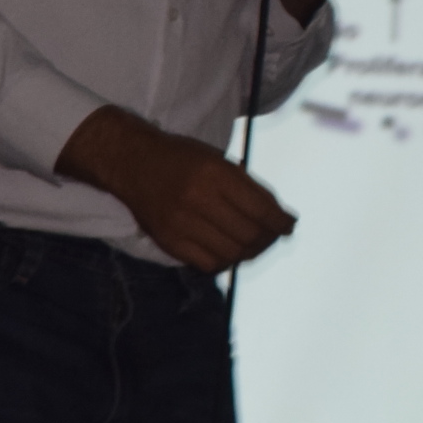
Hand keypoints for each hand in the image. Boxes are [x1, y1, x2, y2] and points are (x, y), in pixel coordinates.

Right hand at [56, 106, 294, 273]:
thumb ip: (249, 188)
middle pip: (249, 236)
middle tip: (272, 236)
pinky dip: (226, 261)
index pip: (260, 209)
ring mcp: (181, 224)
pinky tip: (229, 251)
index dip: (281, 223)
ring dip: (250, 253)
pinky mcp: (169, 242)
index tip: (290, 226)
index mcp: (215, 174)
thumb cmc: (182, 159)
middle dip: (268, 240)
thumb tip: (282, 218)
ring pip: (232, 254)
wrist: (133, 163)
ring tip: (253, 244)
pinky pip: (209, 264)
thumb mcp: (218, 161)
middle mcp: (198, 200)